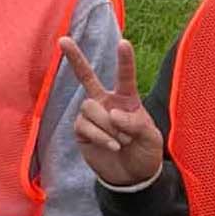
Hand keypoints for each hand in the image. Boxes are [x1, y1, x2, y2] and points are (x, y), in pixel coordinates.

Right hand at [58, 36, 163, 187]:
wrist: (131, 177)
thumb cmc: (144, 152)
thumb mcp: (151, 138)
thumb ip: (136, 123)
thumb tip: (113, 114)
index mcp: (126, 99)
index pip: (125, 76)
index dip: (125, 60)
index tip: (124, 42)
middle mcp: (105, 102)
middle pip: (86, 76)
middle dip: (74, 58)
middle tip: (63, 39)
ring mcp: (91, 115)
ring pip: (90, 107)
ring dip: (108, 126)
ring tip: (121, 141)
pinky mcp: (81, 130)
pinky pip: (85, 125)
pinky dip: (101, 137)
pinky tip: (111, 146)